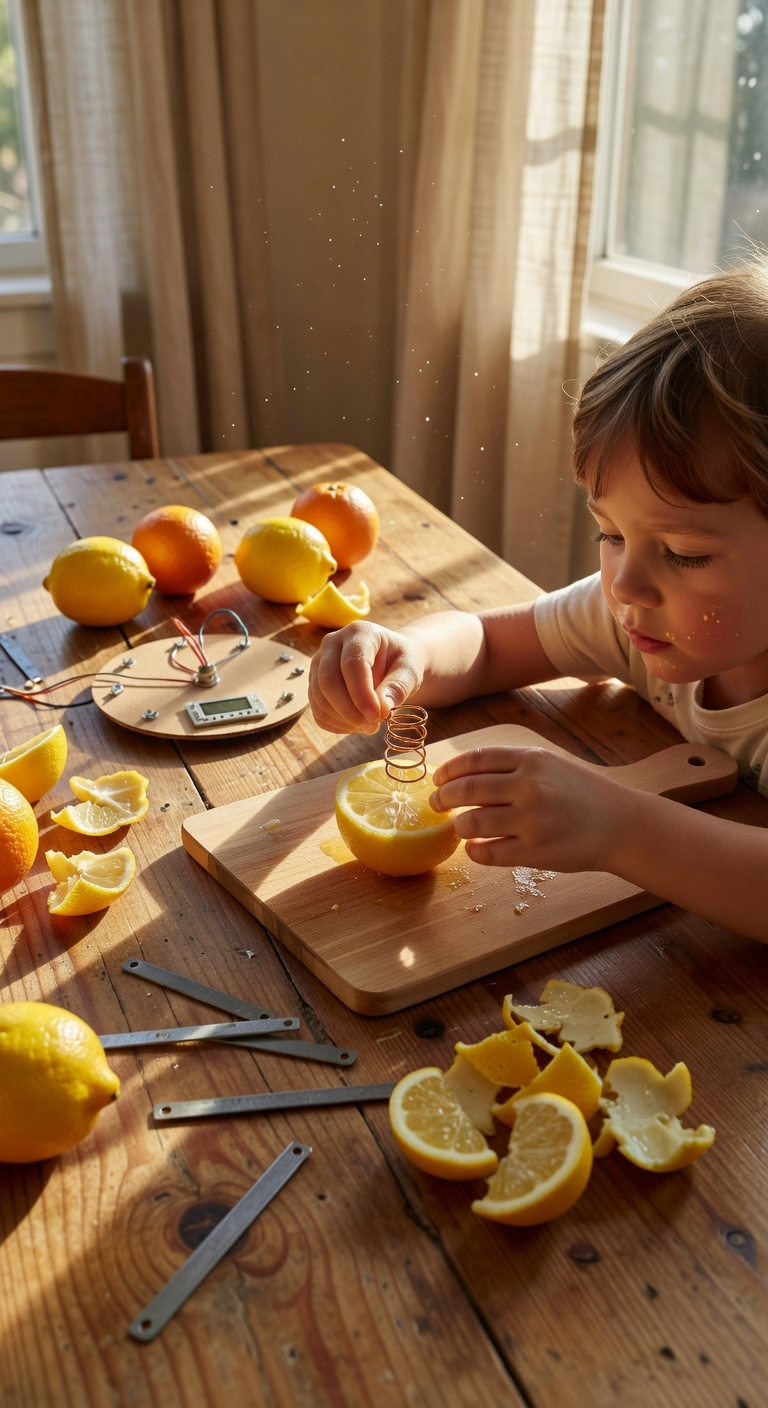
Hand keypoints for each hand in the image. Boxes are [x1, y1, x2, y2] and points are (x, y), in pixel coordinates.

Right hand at [308, 622, 425, 733]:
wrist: (390, 662)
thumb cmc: (400, 662)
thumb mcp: (410, 670)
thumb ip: (399, 686)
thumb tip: (382, 707)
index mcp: (359, 632)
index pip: (352, 664)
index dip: (361, 694)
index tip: (377, 717)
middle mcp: (332, 643)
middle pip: (328, 680)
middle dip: (349, 710)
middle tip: (373, 726)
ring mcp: (319, 663)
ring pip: (319, 698)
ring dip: (343, 720)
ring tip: (369, 725)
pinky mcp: (314, 683)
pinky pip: (317, 710)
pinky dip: (336, 724)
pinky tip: (356, 725)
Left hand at [429, 746, 637, 872]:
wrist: (620, 823)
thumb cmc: (580, 792)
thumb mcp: (549, 764)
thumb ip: (511, 765)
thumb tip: (462, 775)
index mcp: (531, 759)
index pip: (475, 760)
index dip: (449, 770)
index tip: (438, 779)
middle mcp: (530, 787)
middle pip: (467, 790)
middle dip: (444, 797)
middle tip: (437, 803)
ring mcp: (532, 821)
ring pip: (473, 823)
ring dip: (459, 826)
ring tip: (461, 827)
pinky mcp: (535, 852)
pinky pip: (489, 853)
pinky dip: (475, 851)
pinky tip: (476, 848)